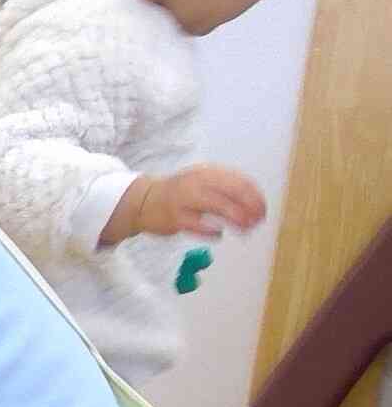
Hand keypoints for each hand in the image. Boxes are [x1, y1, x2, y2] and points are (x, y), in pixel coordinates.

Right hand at [120, 164, 266, 240]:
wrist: (144, 200)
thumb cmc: (180, 193)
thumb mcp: (203, 182)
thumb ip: (226, 188)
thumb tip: (254, 204)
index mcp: (208, 172)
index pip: (240, 181)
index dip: (255, 196)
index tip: (262, 209)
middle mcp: (198, 182)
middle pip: (233, 191)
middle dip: (250, 207)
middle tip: (257, 221)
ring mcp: (186, 199)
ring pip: (219, 206)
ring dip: (237, 219)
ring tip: (244, 230)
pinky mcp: (175, 218)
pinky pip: (199, 225)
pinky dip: (213, 230)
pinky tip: (218, 234)